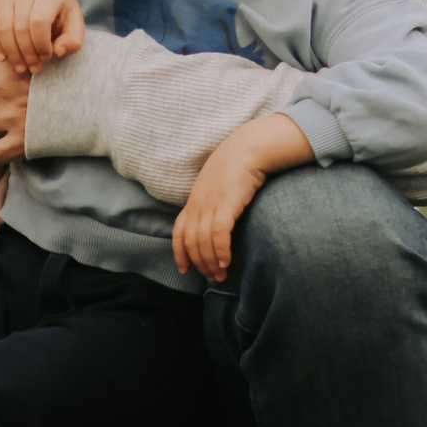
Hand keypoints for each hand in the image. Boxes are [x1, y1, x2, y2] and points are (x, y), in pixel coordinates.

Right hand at [0, 0, 84, 74]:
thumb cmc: (60, 15)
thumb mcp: (74, 27)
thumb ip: (72, 42)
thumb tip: (57, 51)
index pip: (39, 22)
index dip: (41, 45)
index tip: (47, 58)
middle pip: (20, 28)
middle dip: (27, 54)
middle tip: (34, 69)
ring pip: (3, 29)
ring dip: (12, 53)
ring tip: (21, 67)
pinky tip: (3, 58)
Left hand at [172, 115, 314, 281]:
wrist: (248, 148)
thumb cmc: (237, 166)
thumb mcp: (218, 186)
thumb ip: (213, 203)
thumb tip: (217, 221)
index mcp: (193, 201)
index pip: (178, 232)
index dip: (179, 253)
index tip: (184, 269)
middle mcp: (198, 204)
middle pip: (191, 242)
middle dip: (199, 264)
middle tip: (212, 278)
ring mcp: (210, 204)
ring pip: (203, 242)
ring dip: (211, 262)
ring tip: (220, 275)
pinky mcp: (226, 204)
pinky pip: (219, 234)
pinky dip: (221, 251)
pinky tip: (226, 262)